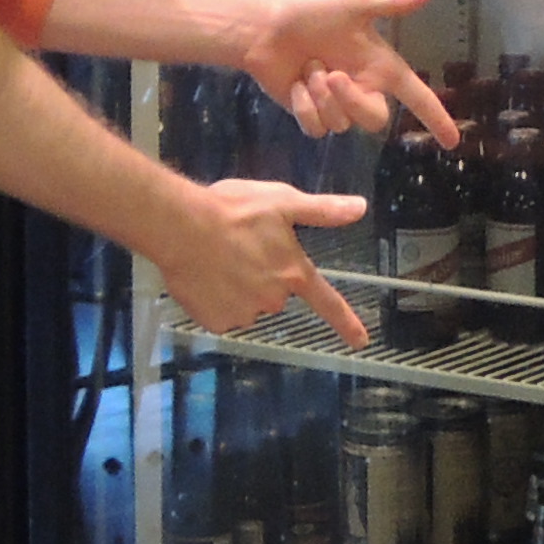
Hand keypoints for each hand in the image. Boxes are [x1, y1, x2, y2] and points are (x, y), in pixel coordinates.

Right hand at [157, 179, 370, 344]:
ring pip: (246, 304)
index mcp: (293, 273)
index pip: (327, 303)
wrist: (182, 226)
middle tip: (242, 249)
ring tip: (219, 259)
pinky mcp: (216, 321)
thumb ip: (323, 210)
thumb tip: (360, 208)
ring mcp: (243, 313)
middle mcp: (273, 299)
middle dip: (262, 276)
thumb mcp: (282, 201)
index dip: (346, 323)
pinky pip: (221, 314)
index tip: (361, 341)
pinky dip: (214, 299)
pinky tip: (204, 276)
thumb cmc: (233, 210)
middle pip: (274, 295)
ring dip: (237, 287)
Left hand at [235, 0, 459, 146]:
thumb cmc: (312, 13)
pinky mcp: (311, 115)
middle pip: (374, 120)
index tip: (452, 141)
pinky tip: (295, 85)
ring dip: (320, 96)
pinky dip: (304, 106)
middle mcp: (361, 89)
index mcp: (379, 67)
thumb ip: (393, 3)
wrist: (266, 29)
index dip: (436, 118)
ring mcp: (336, 105)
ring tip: (308, 68)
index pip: (415, 96)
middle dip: (351, 100)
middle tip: (330, 75)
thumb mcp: (355, 3)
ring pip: (341, 124)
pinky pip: (316, 128)